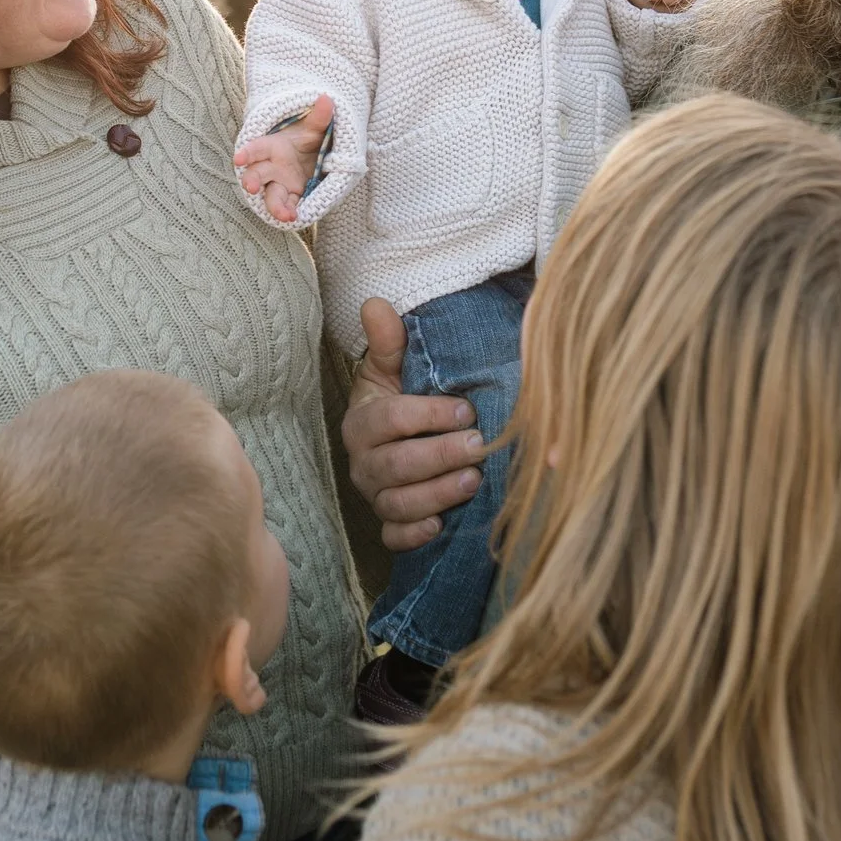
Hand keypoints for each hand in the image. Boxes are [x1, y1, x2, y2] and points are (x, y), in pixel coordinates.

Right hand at [233, 94, 331, 223]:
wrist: (313, 154)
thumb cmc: (306, 139)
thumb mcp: (313, 127)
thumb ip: (319, 117)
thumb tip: (327, 98)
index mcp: (273, 147)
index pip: (257, 149)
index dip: (248, 153)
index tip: (239, 159)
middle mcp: (272, 167)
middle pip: (257, 174)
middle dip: (252, 180)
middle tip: (251, 187)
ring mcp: (280, 183)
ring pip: (270, 195)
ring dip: (275, 205)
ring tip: (285, 215)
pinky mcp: (290, 195)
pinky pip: (287, 205)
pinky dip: (288, 212)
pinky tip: (293, 218)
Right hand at [340, 297, 482, 550]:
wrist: (402, 441)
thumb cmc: (403, 398)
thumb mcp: (394, 368)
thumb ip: (390, 340)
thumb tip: (375, 303)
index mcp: (362, 422)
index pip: (389, 420)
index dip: (427, 415)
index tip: (465, 408)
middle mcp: (363, 463)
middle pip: (394, 465)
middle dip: (438, 456)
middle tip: (478, 445)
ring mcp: (374, 496)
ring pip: (397, 503)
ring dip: (436, 494)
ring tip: (473, 481)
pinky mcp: (388, 524)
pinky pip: (394, 537)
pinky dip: (414, 534)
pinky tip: (440, 525)